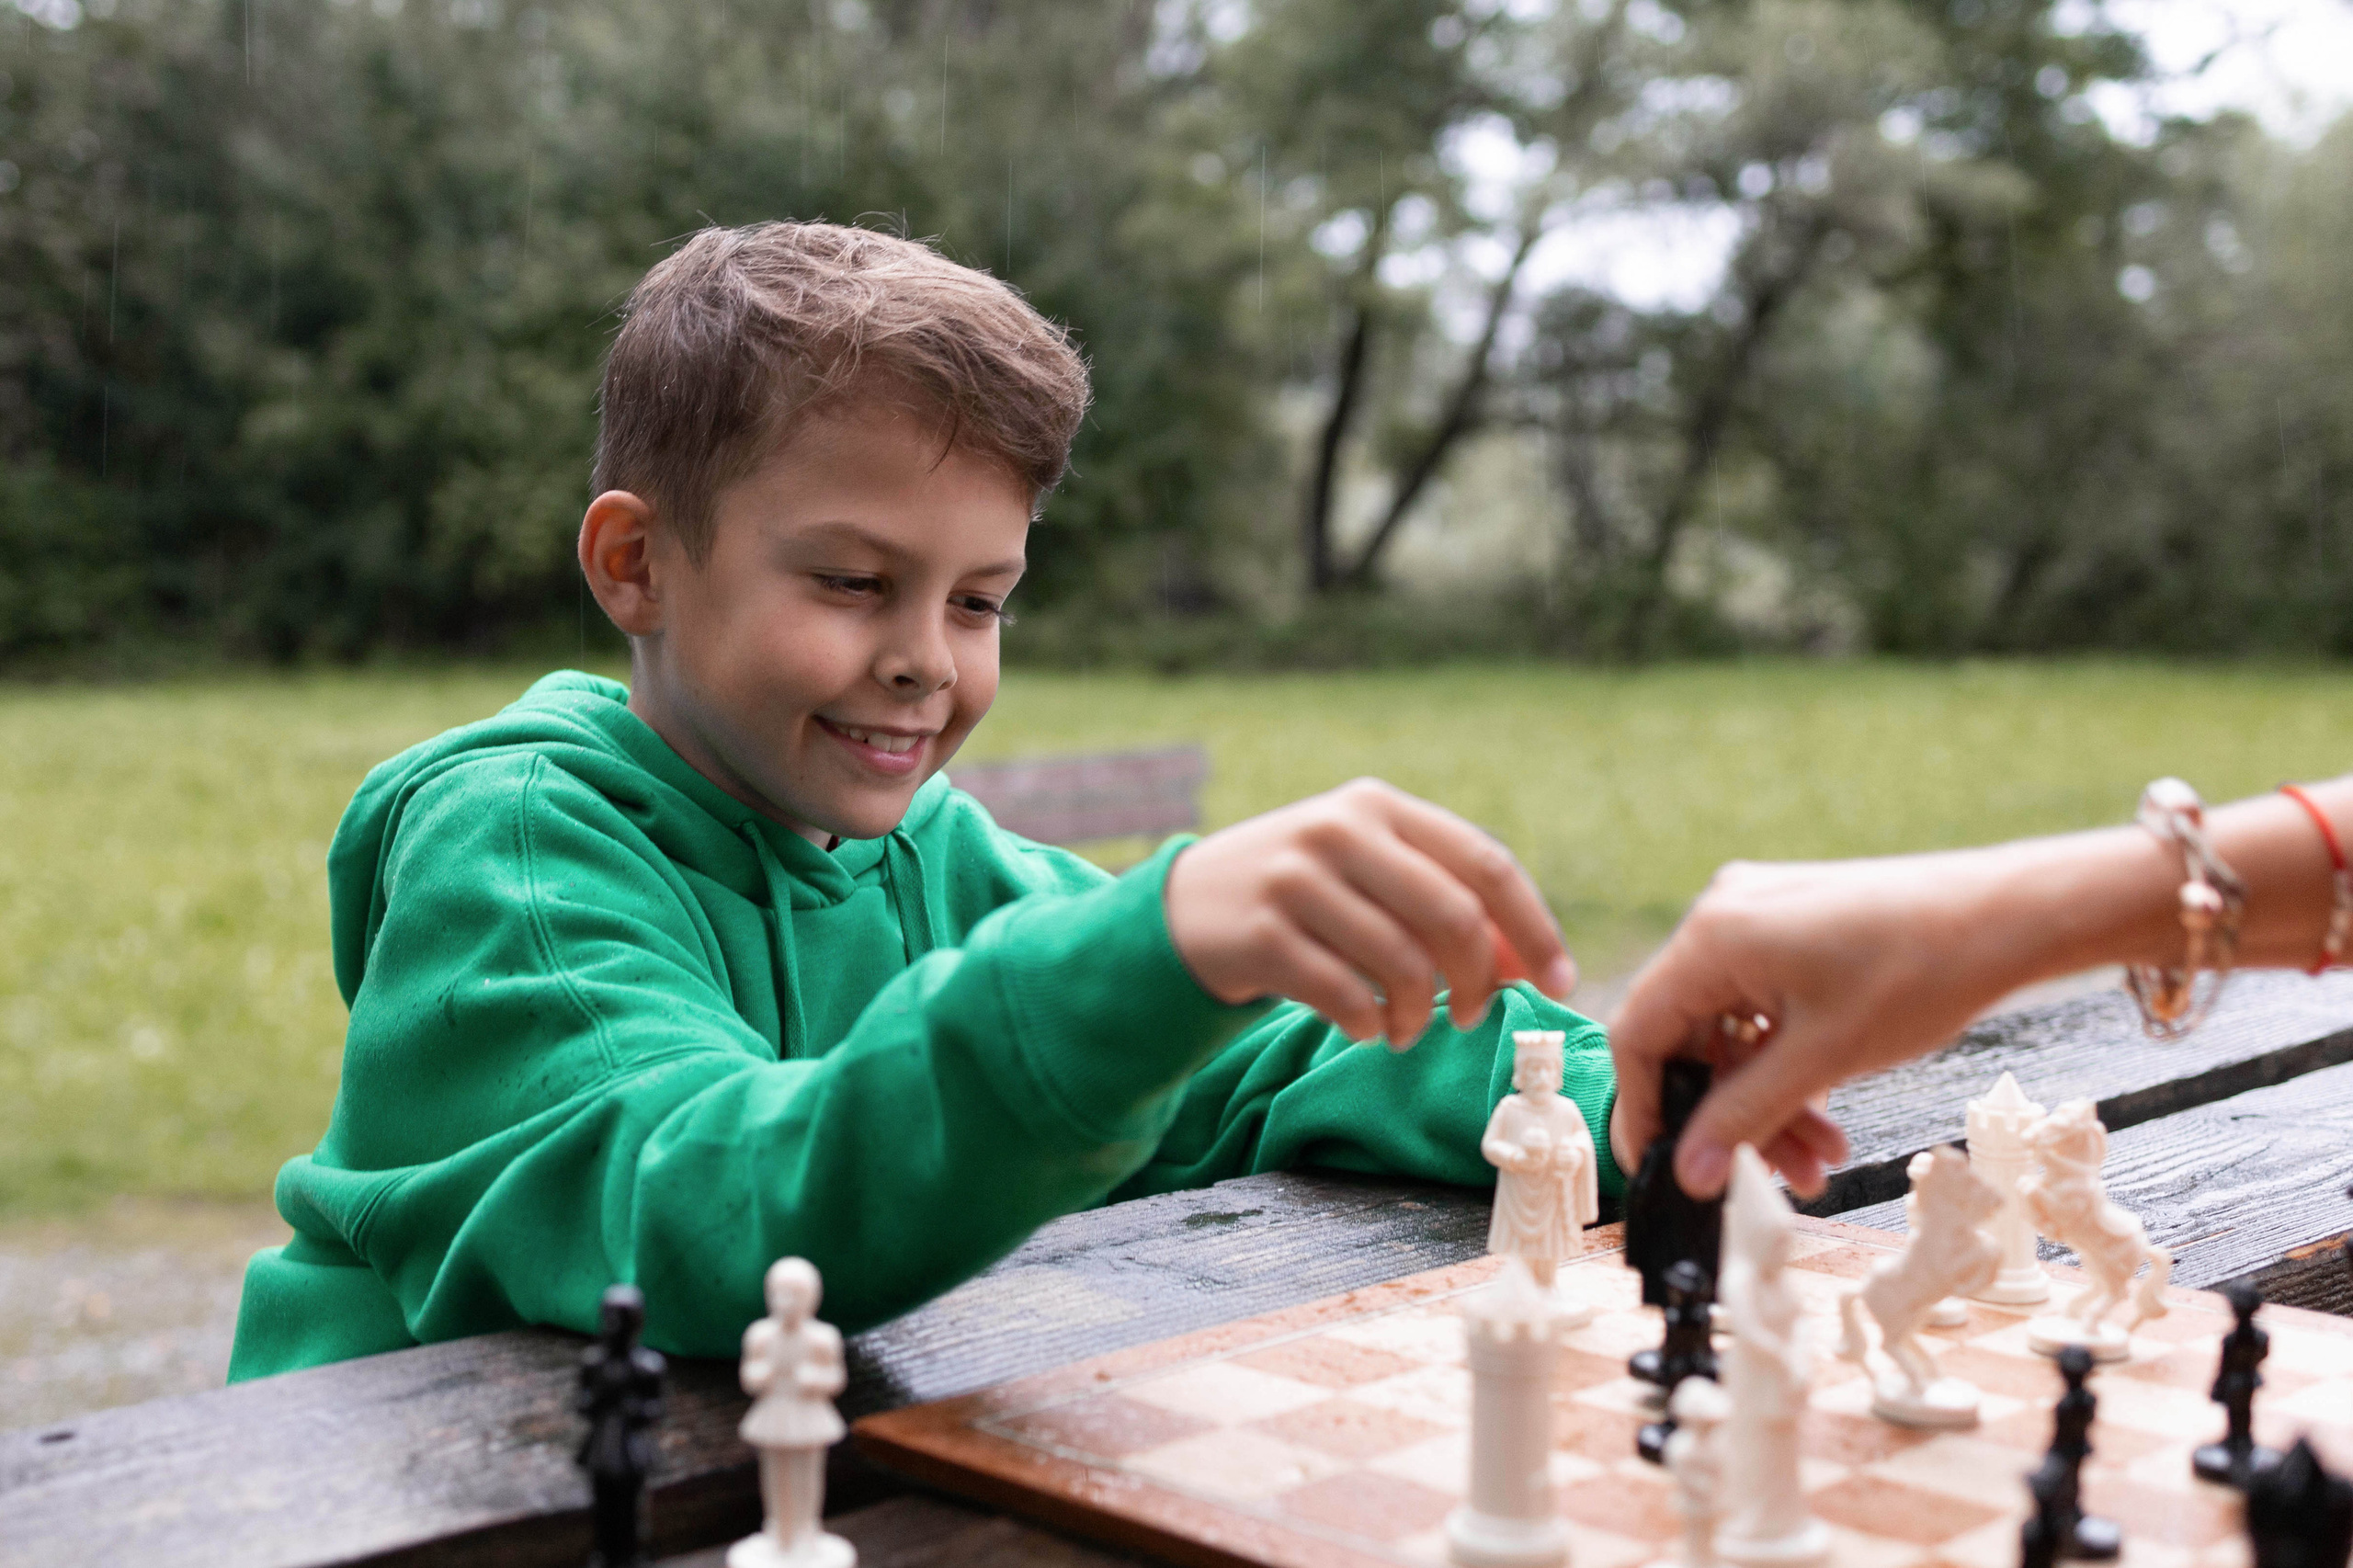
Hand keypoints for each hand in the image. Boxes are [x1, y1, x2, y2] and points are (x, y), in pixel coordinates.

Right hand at [1164, 778, 1576, 1047]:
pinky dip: (1368, 1025)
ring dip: (1418, 1016)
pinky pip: (1346, 997)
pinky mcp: (1260, 934)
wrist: (1187, 906)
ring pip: (1402, 965)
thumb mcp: (1369, 871)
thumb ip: (1441, 899)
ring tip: (1405, 1029)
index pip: (1487, 865)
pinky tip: (1362, 1026)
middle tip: (1470, 1016)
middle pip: (1454, 917)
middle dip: (1478, 982)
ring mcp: (1295, 879)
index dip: (1533, 929)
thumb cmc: (1303, 895)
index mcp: (1380, 807)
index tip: (1558, 983)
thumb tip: (1525, 961)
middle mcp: (1340, 830)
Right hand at [1607, 849, 2035, 1198]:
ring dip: (1767, 1097)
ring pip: (1733, 1028)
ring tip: (1819, 1157)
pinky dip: (1786, 1061)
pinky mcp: (1791, 925)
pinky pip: (1762, 1005)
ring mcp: (1756, 917)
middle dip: (1730, 1113)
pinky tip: (1825, 1111)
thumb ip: (1744, 1117)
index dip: (1644, 1108)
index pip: (1640, 1033)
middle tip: (1770, 1173)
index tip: (1665, 1168)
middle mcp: (1721, 917)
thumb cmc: (1920, 971)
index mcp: (1712, 937)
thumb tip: (1687, 1173)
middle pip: (1691, 1035)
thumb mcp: (1822, 1058)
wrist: (2007, 914)